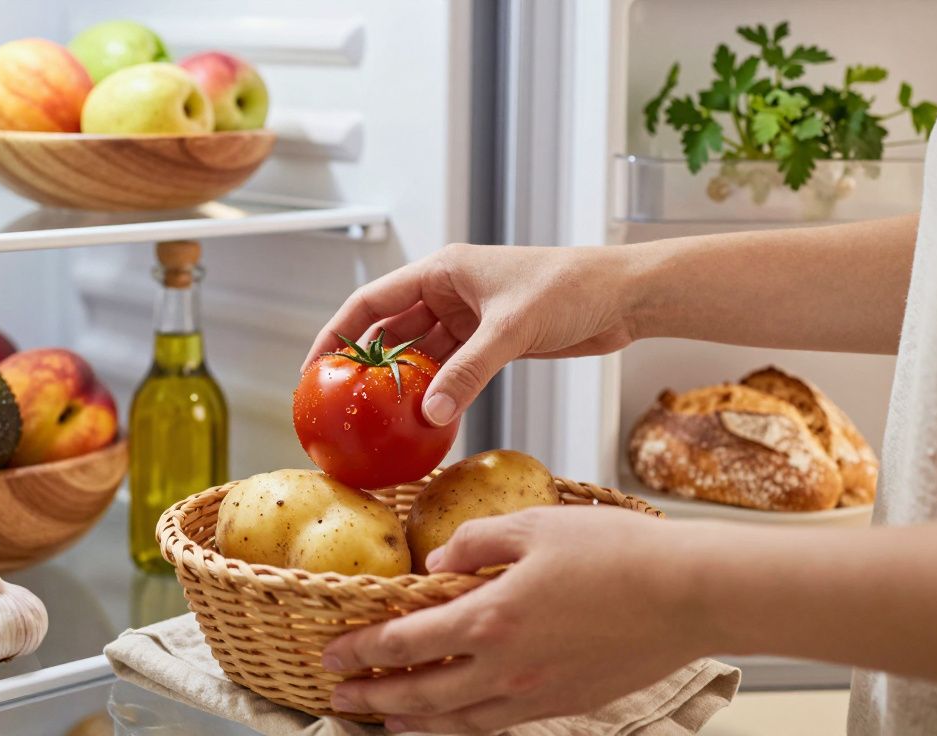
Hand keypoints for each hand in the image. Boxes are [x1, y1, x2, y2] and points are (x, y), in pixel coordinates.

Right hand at [303, 244, 640, 426]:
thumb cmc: (570, 290)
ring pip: (420, 355)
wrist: (623, 297)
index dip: (337, 333)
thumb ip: (468, 372)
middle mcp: (448, 293)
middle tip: (338, 404)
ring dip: (402, 385)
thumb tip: (428, 415)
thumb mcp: (510, 331)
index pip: (371, 302)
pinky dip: (436, 394)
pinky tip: (421, 421)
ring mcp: (468, 320)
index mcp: (442, 271)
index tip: (314, 368)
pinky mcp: (490, 344)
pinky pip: (450, 372)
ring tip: (376, 420)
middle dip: (364, 366)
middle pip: (389, 331)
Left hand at [322, 507, 709, 733]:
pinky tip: (456, 718)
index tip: (333, 654)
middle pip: (420, 695)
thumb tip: (435, 562)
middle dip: (373, 698)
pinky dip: (463, 726)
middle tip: (339, 700)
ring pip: (457, 721)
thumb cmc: (615, 553)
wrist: (687, 596)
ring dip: (414, 721)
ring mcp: (535, 694)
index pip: (404, 644)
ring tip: (386, 719)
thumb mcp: (533, 525)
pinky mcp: (565, 703)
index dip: (362, 651)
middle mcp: (504, 668)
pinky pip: (498, 724)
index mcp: (488, 619)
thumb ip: (473, 542)